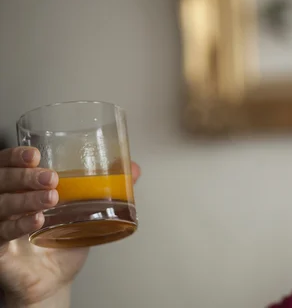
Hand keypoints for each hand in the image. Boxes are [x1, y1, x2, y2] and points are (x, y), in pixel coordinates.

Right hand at [0, 147, 140, 304]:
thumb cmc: (63, 240)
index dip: (15, 156)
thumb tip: (134, 168)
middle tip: (51, 178)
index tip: (35, 155)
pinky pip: (2, 233)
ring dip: (26, 199)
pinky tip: (38, 220)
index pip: (7, 164)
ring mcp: (0, 225)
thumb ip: (107, 187)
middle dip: (25, 176)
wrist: (54, 279)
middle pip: (2, 180)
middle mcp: (5, 202)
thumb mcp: (86, 210)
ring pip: (2, 204)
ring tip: (51, 198)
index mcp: (20, 187)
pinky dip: (19, 225)